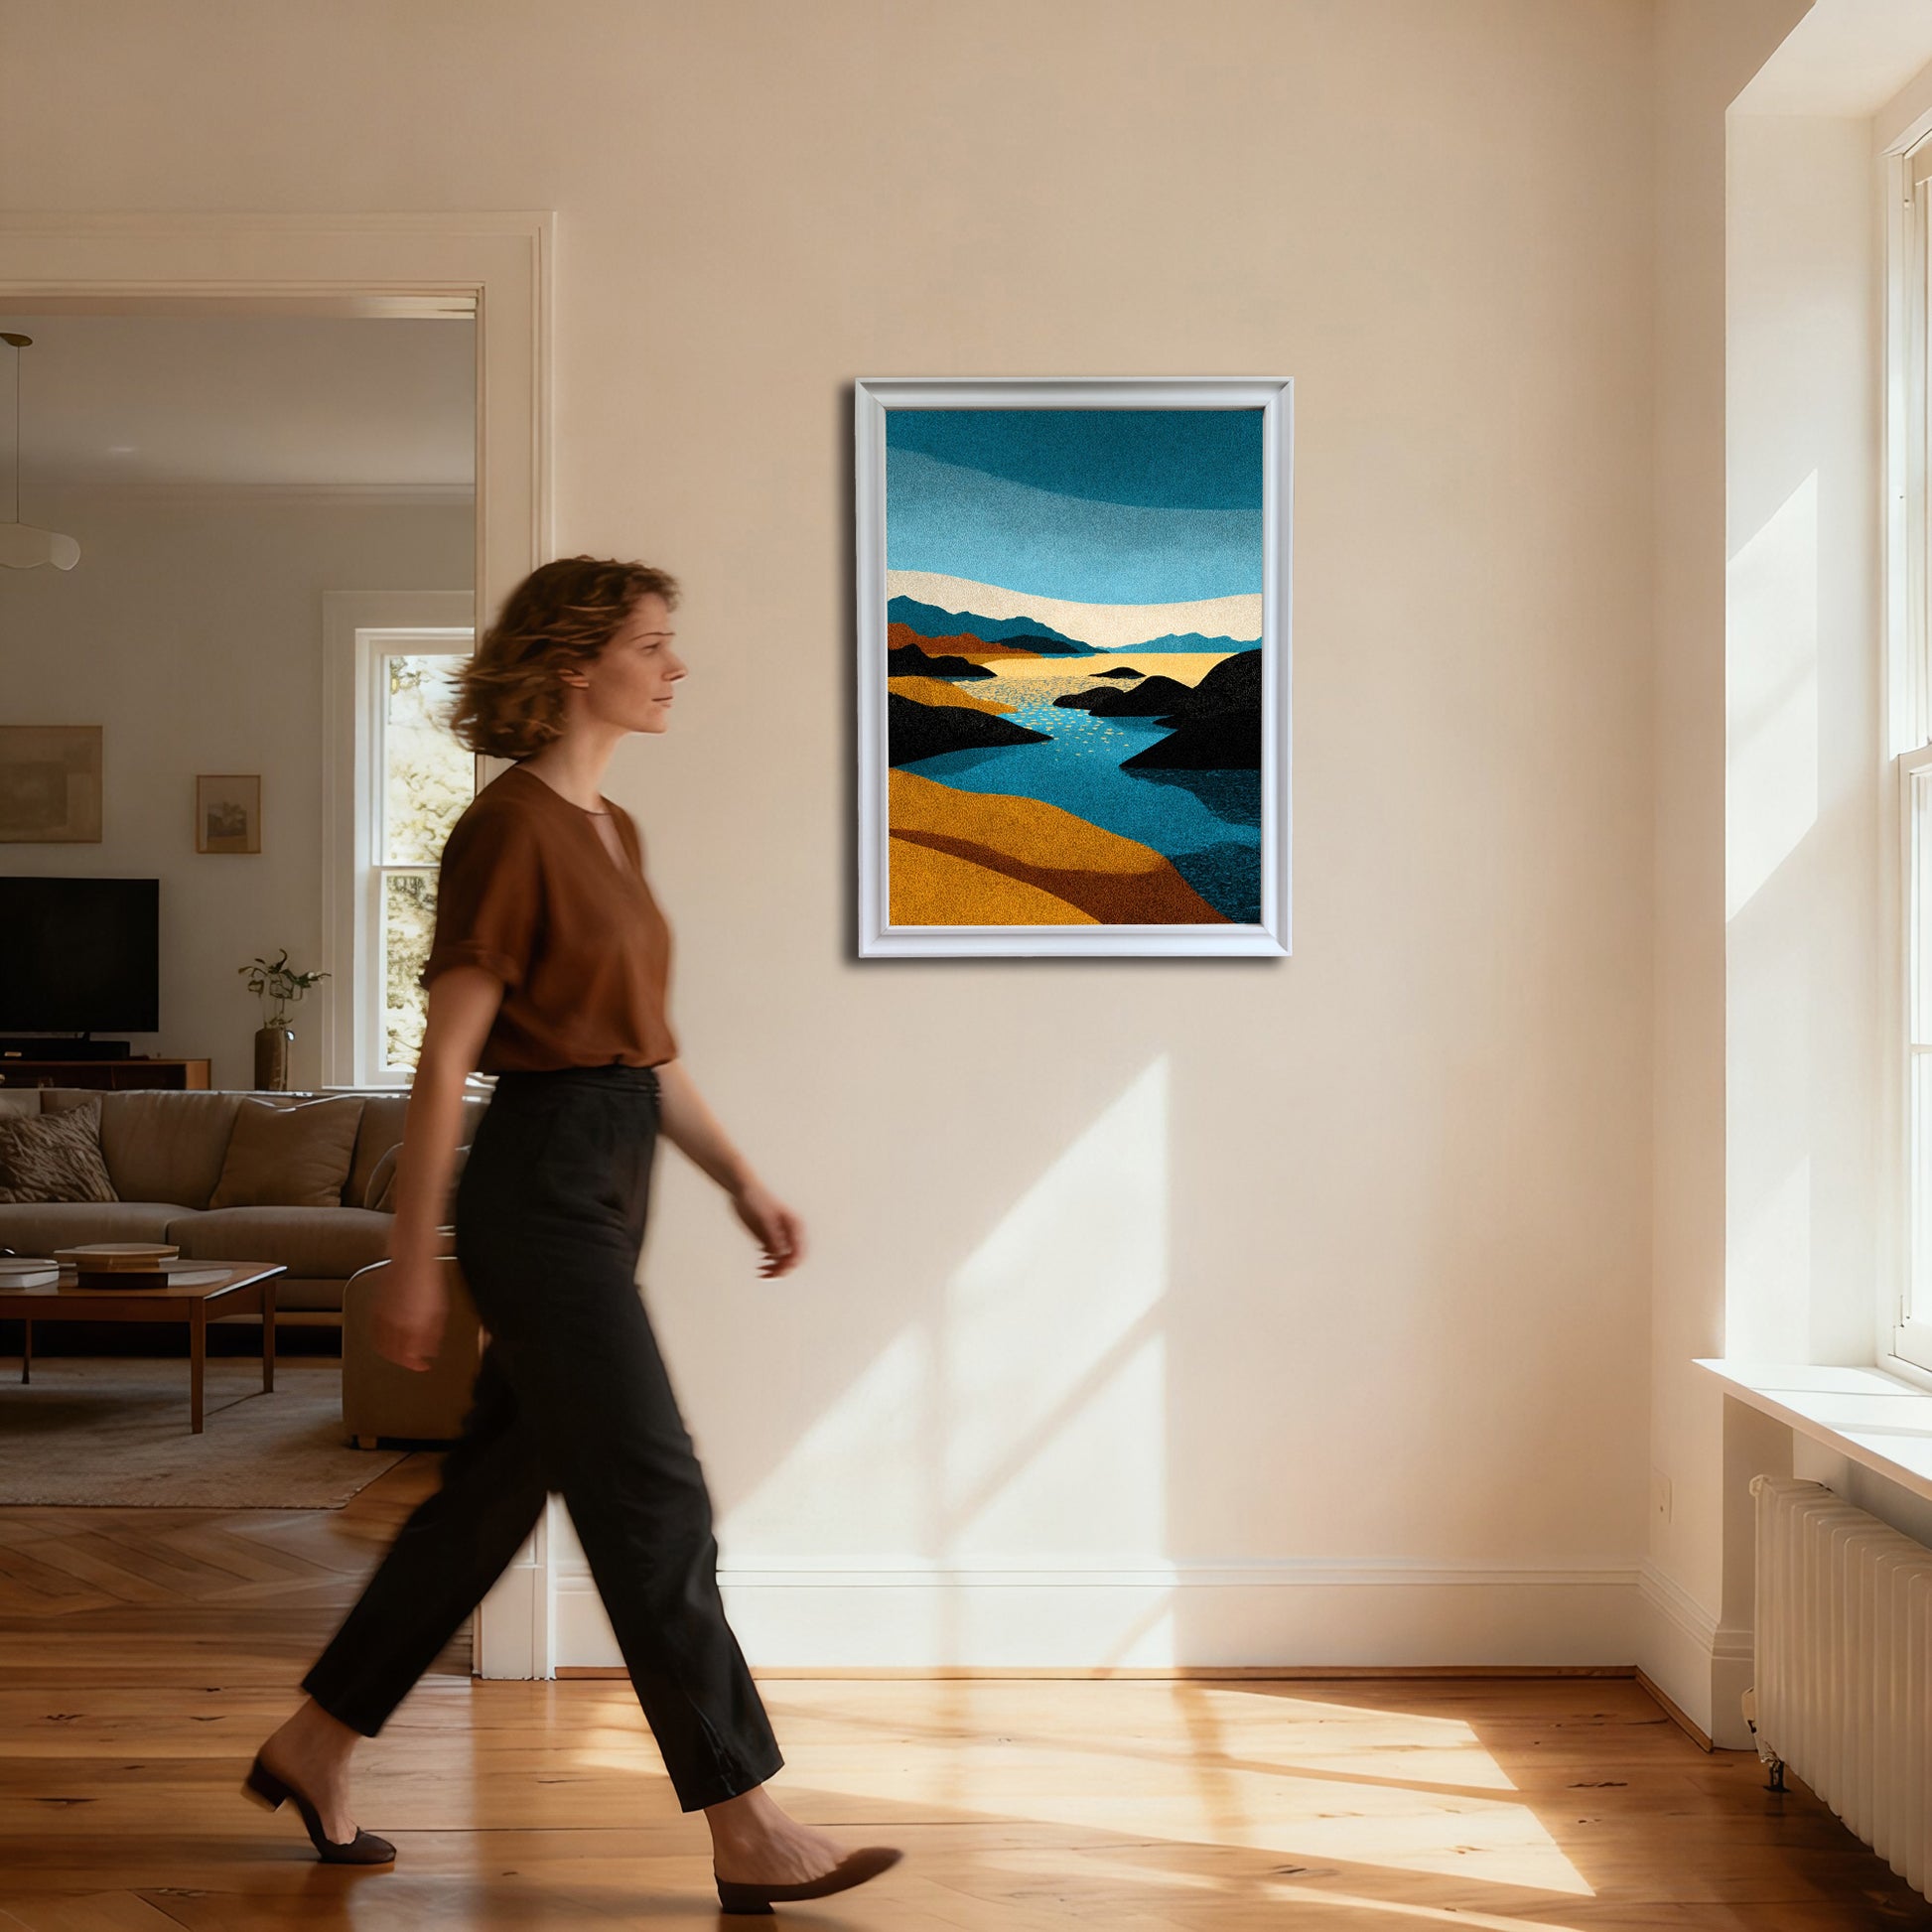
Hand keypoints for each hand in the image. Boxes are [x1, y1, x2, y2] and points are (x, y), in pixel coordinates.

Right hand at [370, 1252, 449, 1370]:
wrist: (413, 1255)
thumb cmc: (429, 1278)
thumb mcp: (440, 1309)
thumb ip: (433, 1333)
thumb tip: (431, 1350)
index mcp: (412, 1326)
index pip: (410, 1356)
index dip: (417, 1364)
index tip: (423, 1366)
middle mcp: (394, 1323)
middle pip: (394, 1353)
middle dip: (403, 1360)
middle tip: (411, 1361)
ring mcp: (383, 1314)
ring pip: (381, 1342)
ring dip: (389, 1351)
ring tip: (397, 1353)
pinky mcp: (376, 1306)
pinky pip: (374, 1328)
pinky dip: (379, 1336)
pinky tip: (387, 1335)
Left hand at [729, 1178, 805, 1278]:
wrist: (743, 1189)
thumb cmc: (756, 1198)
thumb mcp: (764, 1218)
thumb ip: (773, 1236)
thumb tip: (779, 1255)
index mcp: (794, 1226)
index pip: (799, 1252)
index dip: (791, 1265)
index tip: (777, 1271)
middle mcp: (790, 1233)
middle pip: (792, 1259)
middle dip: (781, 1269)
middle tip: (766, 1274)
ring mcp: (779, 1236)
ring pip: (782, 1259)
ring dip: (774, 1268)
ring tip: (761, 1271)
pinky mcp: (768, 1237)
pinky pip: (773, 1256)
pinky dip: (768, 1263)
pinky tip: (760, 1263)